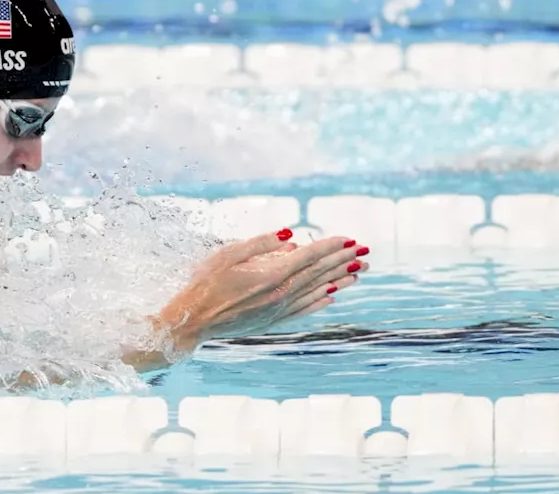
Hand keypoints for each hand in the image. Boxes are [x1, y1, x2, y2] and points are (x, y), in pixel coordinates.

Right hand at [158, 229, 367, 353]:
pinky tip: (332, 297)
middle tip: (364, 252)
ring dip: (339, 280)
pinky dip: (320, 301)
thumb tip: (291, 237)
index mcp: (271, 274)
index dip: (331, 246)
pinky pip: (304, 310)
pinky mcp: (272, 321)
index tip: (349, 238)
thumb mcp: (228, 254)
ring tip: (359, 272)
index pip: (309, 256)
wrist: (193, 321)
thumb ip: (261, 244)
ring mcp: (278, 310)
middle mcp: (281, 293)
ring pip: (316, 292)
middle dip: (343, 260)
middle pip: (318, 273)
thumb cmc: (205, 283)